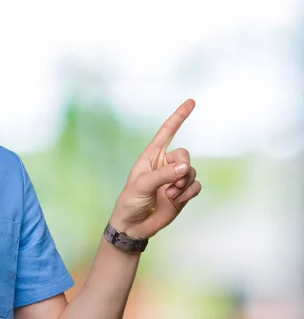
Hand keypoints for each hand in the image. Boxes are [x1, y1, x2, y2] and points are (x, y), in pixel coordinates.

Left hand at [109, 99, 200, 238]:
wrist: (134, 225)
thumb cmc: (131, 201)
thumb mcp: (142, 185)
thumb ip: (163, 175)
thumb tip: (185, 167)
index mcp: (151, 156)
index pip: (167, 132)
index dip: (179, 116)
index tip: (191, 101)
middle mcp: (164, 164)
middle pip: (185, 155)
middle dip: (182, 168)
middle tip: (172, 183)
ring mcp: (174, 178)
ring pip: (192, 171)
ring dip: (184, 184)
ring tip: (169, 195)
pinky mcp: (182, 192)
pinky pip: (196, 186)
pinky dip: (189, 193)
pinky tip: (177, 200)